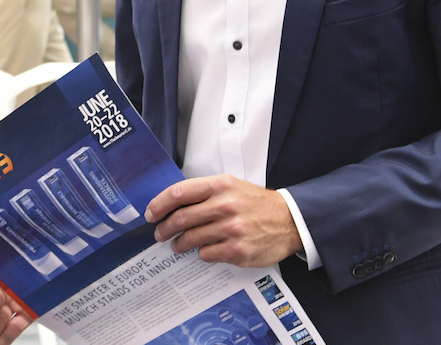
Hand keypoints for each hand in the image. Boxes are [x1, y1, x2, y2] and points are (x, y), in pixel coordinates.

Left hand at [145, 175, 302, 266]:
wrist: (289, 221)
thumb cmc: (255, 203)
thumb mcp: (230, 186)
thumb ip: (203, 192)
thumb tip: (171, 204)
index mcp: (220, 186)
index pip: (179, 193)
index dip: (159, 204)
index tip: (150, 214)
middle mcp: (225, 205)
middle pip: (181, 218)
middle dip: (165, 228)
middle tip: (159, 233)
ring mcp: (232, 229)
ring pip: (192, 238)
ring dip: (179, 244)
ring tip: (176, 245)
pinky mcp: (238, 250)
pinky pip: (207, 254)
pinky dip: (201, 253)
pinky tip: (202, 251)